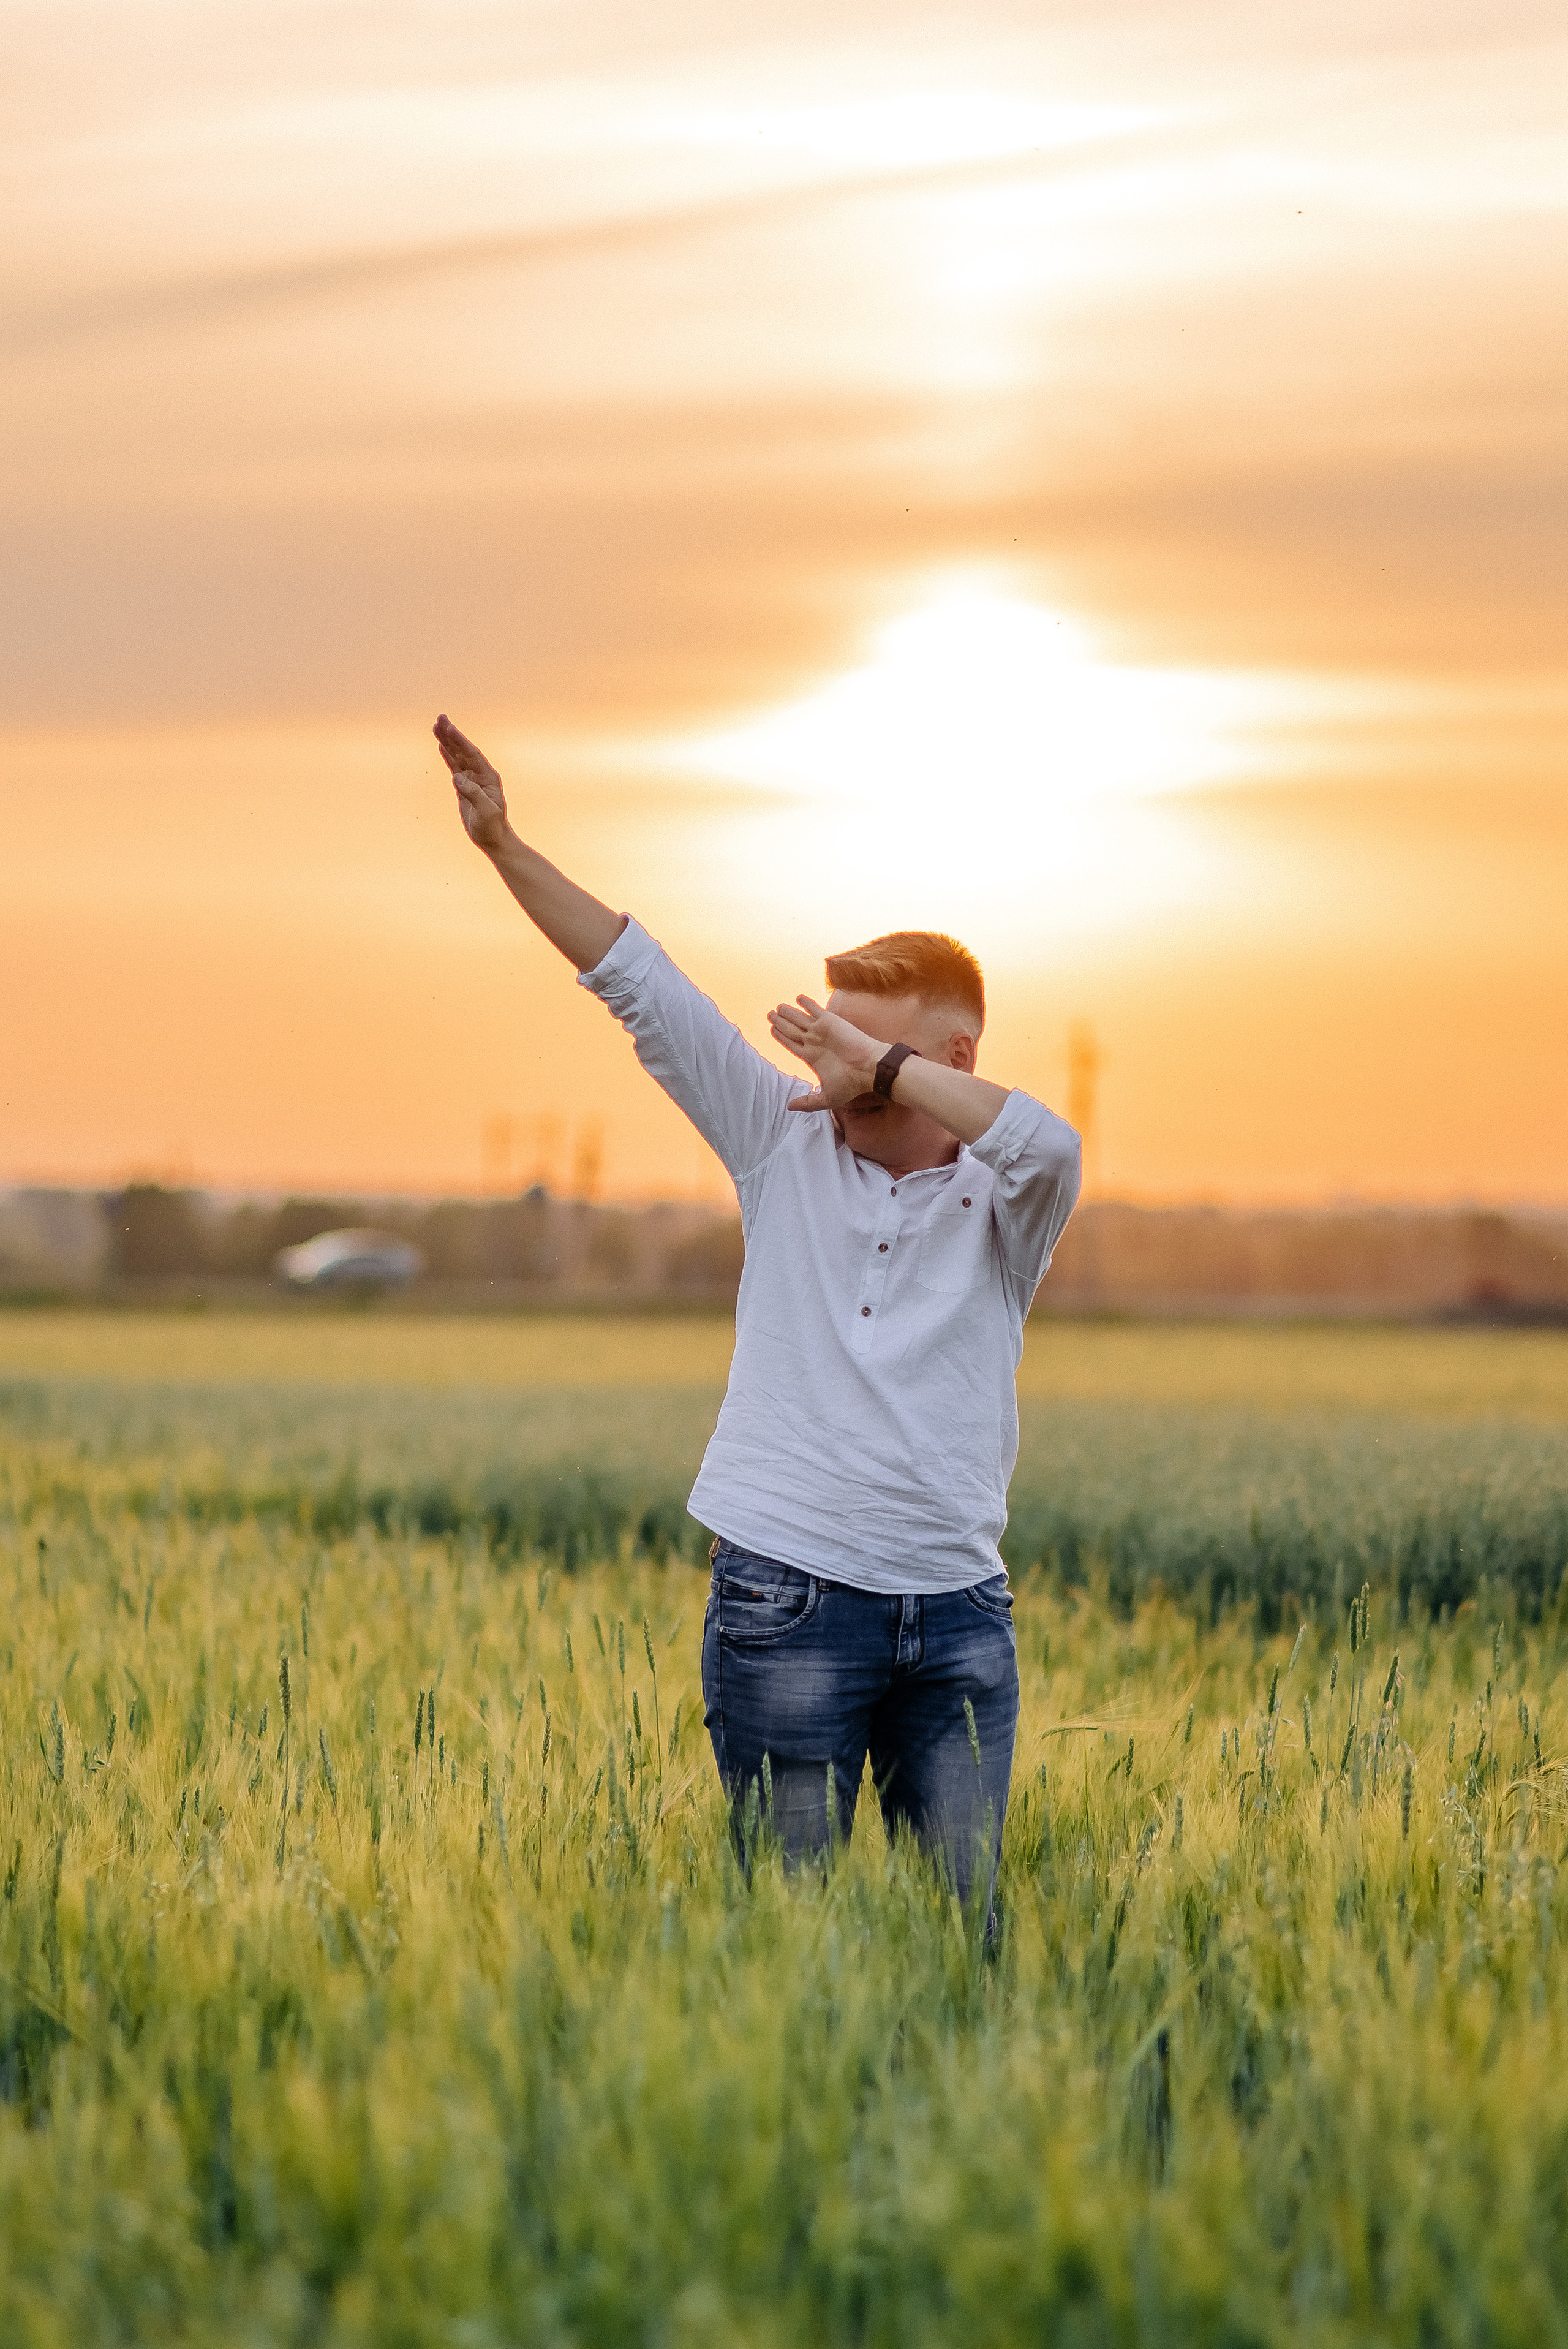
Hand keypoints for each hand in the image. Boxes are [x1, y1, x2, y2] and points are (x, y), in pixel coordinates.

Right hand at [434, 714, 510, 855]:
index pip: (472, 754)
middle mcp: (481, 774)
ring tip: (437, 725)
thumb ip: (473, 794)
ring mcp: (472, 779)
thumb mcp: (486, 812)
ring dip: (447, 741)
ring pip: (457, 756)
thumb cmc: (492, 827)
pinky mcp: (464, 786)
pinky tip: (441, 745)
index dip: (460, 741)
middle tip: (440, 718)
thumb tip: (457, 778)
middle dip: (452, 734)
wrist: (493, 839)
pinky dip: (447, 756)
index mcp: (488, 777)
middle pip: (463, 750)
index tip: (449, 728)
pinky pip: (454, 767)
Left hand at [768, 996, 885, 1111]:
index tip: (772, 1029)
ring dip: (788, 1012)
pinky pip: (815, 1009)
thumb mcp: (826, 1098)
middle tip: (770, 1015)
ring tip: (778, 1008)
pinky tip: (798, 998)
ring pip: (799, 1019)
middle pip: (792, 1030)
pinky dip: (806, 1003)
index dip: (781, 1037)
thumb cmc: (851, 1084)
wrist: (867, 1068)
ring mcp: (821, 1031)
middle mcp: (815, 1042)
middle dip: (781, 1022)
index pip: (792, 1044)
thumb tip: (789, 1107)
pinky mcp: (829, 1021)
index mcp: (812, 1057)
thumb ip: (808, 1102)